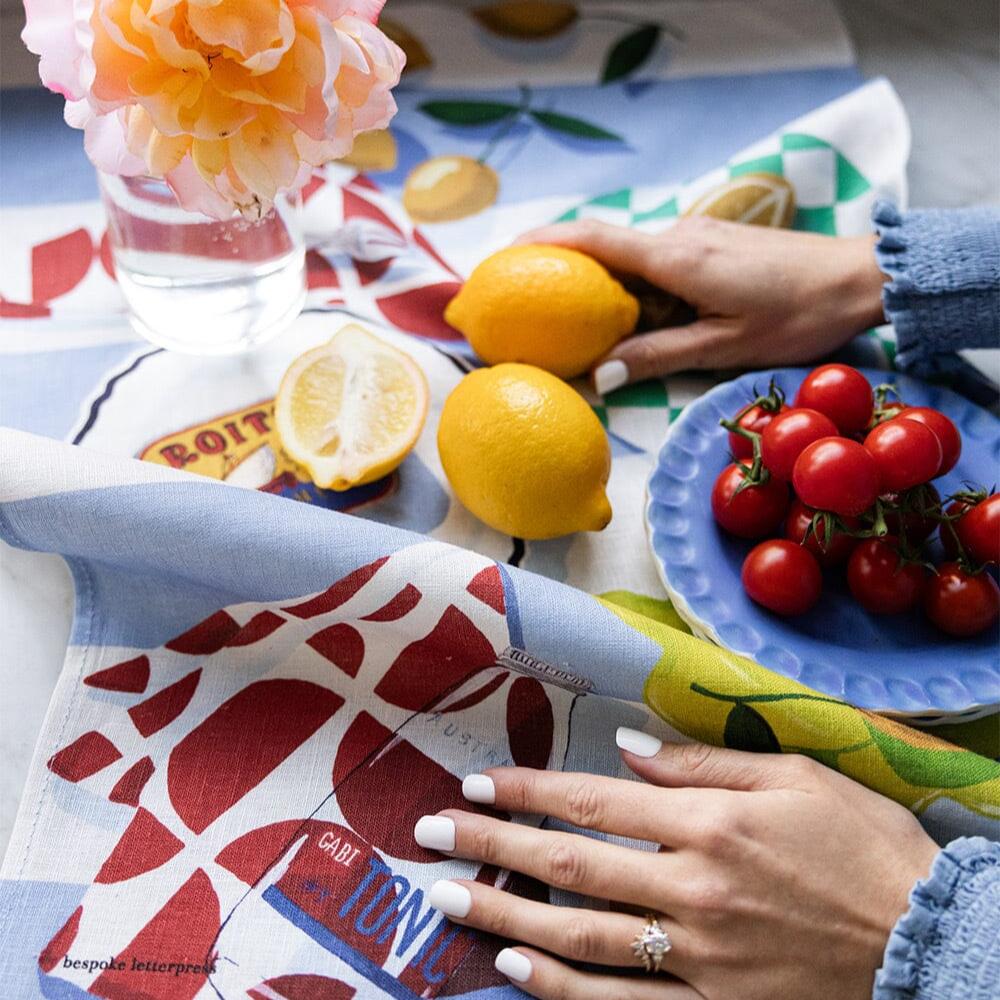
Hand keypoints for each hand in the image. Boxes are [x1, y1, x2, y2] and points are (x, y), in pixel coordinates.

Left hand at [413, 729, 938, 999]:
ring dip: (504, 910)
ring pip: (578, 932)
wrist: (930, 946)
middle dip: (492, 841)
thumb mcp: (797, 778)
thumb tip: (629, 748)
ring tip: (446, 894)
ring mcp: (697, 956)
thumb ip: (705, 764)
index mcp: (710, 823)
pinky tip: (512, 966)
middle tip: (431, 829)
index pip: (593, 800)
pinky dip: (561, 986)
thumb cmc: (867, 849)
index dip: (528, 788)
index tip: (478, 779)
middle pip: (569, 861)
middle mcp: (692, 888)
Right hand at [513, 218, 887, 393]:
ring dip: (596, 283)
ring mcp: (695, 238)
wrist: (860, 279)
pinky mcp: (710, 247)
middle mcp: (678, 237)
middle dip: (557, 267)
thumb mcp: (724, 346)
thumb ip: (658, 356)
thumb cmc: (797, 315)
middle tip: (521, 298)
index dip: (542, 242)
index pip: (593, 239)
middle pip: (602, 247)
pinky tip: (623, 316)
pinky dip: (628, 286)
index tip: (502, 255)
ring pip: (629, 258)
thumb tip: (598, 376)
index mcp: (675, 257)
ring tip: (565, 318)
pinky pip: (654, 264)